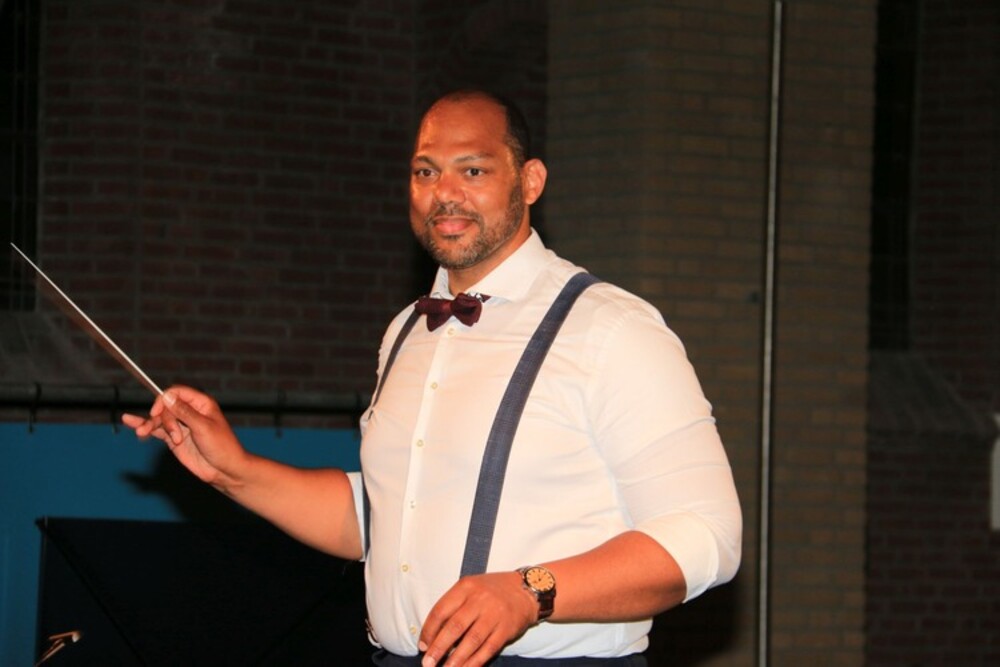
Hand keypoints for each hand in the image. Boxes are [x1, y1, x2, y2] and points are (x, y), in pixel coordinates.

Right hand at [122, 385, 246, 489]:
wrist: (224, 470)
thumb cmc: (221, 446)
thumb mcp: (203, 427)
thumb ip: (184, 412)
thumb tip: (167, 396)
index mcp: (201, 403)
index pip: (176, 392)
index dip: (164, 399)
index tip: (156, 412)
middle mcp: (189, 411)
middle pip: (165, 406)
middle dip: (163, 419)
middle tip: (174, 436)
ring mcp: (180, 425)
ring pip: (159, 418)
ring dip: (149, 425)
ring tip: (142, 433)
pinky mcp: (174, 438)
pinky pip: (156, 430)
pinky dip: (144, 427)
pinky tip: (130, 422)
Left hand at [418, 571, 537, 666]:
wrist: (526, 590)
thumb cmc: (491, 591)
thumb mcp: (470, 588)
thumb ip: (452, 606)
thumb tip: (432, 635)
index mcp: (466, 587)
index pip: (441, 610)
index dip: (429, 630)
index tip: (423, 645)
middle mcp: (480, 600)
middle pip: (454, 627)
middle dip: (438, 648)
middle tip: (427, 663)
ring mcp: (494, 615)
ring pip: (471, 641)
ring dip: (455, 660)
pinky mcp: (506, 629)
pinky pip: (488, 649)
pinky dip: (474, 662)